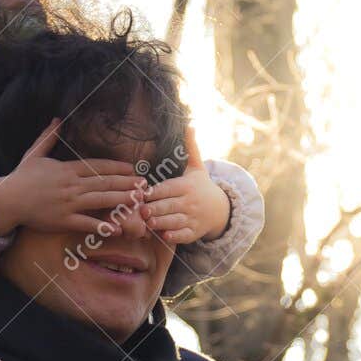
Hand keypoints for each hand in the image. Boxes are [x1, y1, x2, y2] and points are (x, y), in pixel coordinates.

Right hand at [0, 118, 147, 235]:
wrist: (6, 200)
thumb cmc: (20, 178)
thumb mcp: (34, 153)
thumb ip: (49, 137)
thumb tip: (57, 119)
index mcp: (66, 169)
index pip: (97, 166)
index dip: (117, 167)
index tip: (133, 169)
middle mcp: (71, 185)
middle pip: (104, 182)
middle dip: (126, 183)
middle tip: (145, 185)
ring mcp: (68, 204)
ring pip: (100, 200)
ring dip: (121, 200)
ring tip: (137, 200)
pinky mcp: (63, 220)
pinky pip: (86, 223)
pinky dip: (101, 226)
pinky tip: (116, 228)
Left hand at [141, 126, 229, 244]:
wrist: (220, 209)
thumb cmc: (201, 186)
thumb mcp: (197, 167)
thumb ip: (190, 148)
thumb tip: (189, 124)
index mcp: (186, 186)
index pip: (168, 188)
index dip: (155, 191)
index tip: (142, 193)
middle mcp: (189, 202)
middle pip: (170, 205)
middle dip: (155, 208)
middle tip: (141, 210)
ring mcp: (192, 218)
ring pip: (175, 221)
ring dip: (161, 222)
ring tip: (148, 223)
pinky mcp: (193, 232)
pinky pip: (183, 235)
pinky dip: (175, 236)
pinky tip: (165, 236)